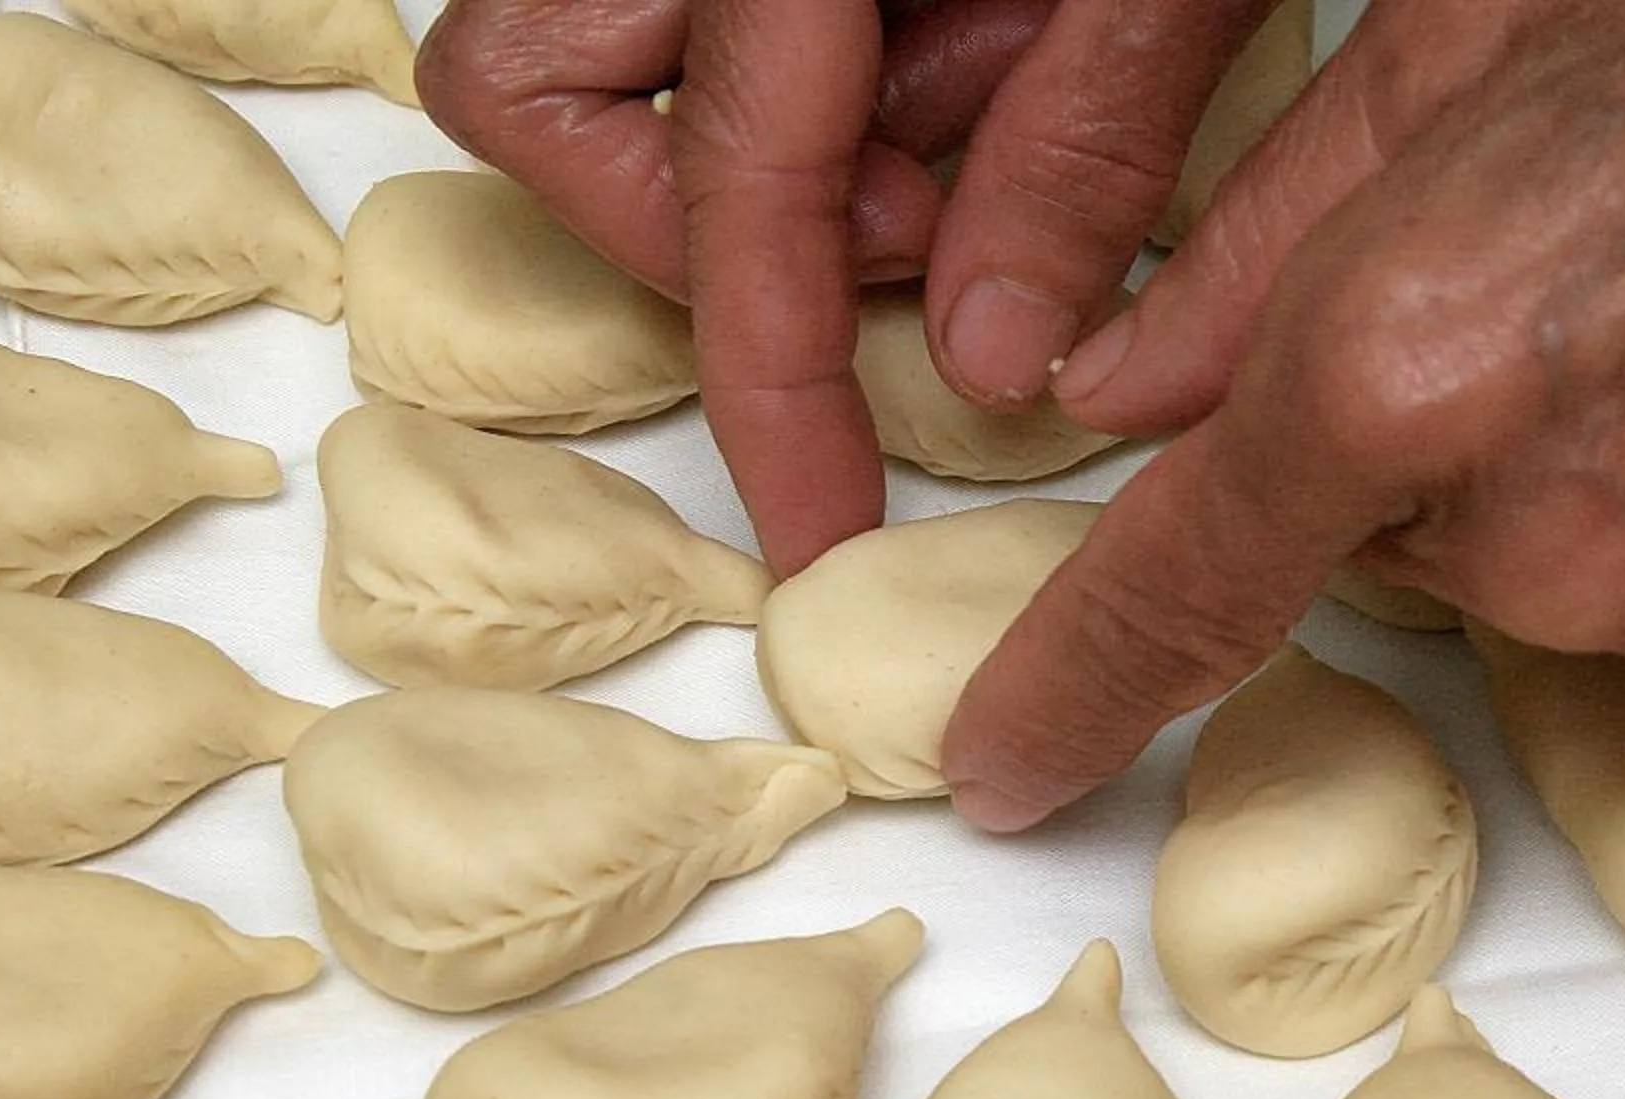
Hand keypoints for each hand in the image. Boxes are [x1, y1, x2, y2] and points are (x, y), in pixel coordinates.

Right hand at [421, 0, 1285, 574]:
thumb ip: (1087, 134)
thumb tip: (996, 357)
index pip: (737, 189)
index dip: (775, 380)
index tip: (815, 521)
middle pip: (537, 95)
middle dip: (709, 209)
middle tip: (915, 205)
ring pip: (582, 55)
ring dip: (765, 140)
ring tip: (963, 94)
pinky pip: (678, 11)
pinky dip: (811, 70)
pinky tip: (953, 35)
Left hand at [935, 0, 1624, 830]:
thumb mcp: (1468, 40)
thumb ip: (1250, 235)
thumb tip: (1108, 381)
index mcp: (1412, 365)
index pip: (1179, 587)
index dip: (1072, 691)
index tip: (1003, 769)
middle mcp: (1551, 538)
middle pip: (1402, 557)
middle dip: (1447, 450)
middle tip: (1592, 296)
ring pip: (1569, 600)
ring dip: (1603, 498)